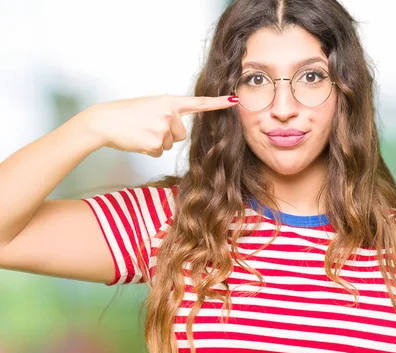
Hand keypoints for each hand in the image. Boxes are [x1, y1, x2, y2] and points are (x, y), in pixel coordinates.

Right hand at [78, 94, 236, 156]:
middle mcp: (169, 113)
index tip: (235, 101)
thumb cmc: (125, 114)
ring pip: (169, 144)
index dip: (218, 103)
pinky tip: (137, 140)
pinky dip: (148, 149)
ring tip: (140, 131)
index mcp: (169, 101)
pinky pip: (159, 152)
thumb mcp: (150, 105)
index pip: (198, 102)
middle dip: (166, 134)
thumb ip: (167, 112)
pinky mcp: (156, 142)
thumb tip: (177, 128)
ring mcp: (163, 128)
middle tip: (146, 126)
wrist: (104, 121)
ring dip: (156, 142)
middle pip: (181, 134)